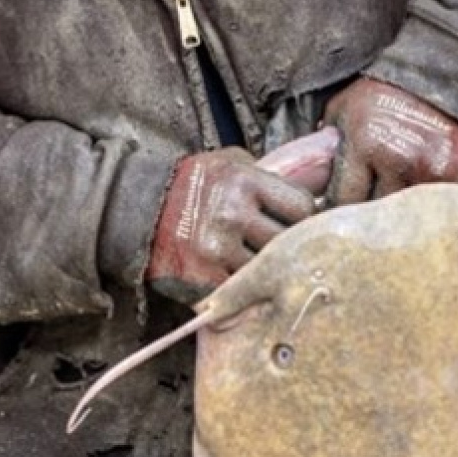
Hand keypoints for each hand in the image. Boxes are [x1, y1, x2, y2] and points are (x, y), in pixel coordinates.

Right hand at [146, 147, 321, 303]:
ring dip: (264, 271)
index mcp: (242, 181)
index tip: (292, 221)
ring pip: (267, 271)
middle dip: (286, 245)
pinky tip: (238, 282)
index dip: (302, 216)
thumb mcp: (230, 163)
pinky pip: (239, 294)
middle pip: (288, 242)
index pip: (301, 206)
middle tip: (277, 245)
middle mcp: (231, 214)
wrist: (135, 208)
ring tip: (255, 263)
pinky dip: (242, 292)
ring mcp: (216, 249)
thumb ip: (270, 172)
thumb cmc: (191, 184)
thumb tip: (322, 177)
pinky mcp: (201, 279)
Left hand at [324, 78, 457, 205]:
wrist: (442, 70)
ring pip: (404, 214)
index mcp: (363, 142)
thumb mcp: (343, 107)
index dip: (337, 208)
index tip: (337, 211)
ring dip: (396, 216)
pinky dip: (426, 207)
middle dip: (365, 217)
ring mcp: (429, 168)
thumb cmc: (386, 89)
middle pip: (372, 212)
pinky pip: (435, 206)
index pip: (341, 199)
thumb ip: (327, 143)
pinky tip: (419, 200)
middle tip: (363, 215)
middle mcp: (396, 158)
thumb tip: (308, 177)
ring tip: (390, 210)